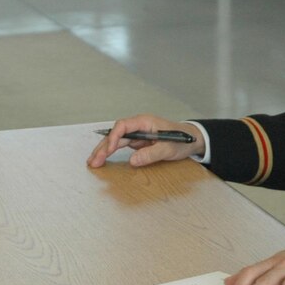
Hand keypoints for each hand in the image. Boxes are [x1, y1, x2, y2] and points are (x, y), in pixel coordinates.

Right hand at [86, 114, 203, 167]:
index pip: (123, 126)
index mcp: (145, 122)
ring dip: (103, 151)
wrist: (191, 140)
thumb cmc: (182, 140)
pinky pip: (120, 146)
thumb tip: (133, 161)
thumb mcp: (169, 148)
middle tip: (94, 161)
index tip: (109, 150)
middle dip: (103, 147)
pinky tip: (102, 159)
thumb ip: (151, 154)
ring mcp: (137, 134)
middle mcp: (138, 126)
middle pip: (116, 134)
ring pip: (115, 140)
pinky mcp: (137, 142)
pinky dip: (110, 153)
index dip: (114, 138)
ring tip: (92, 162)